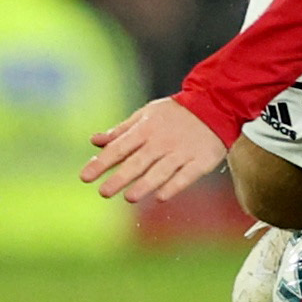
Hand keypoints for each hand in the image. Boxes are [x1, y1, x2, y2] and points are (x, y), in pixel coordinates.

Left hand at [81, 98, 227, 203]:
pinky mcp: (201, 161)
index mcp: (146, 128)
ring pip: (161, 171)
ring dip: (144, 184)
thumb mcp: (146, 115)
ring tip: (129, 197)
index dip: (102, 163)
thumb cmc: (174, 113)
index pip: (119, 147)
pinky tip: (160, 197)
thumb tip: (94, 141)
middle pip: (138, 162)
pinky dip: (173, 186)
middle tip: (103, 192)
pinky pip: (186, 176)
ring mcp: (183, 152)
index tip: (85, 177)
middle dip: (120, 177)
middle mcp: (162, 141)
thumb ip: (120, 131)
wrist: (215, 104)